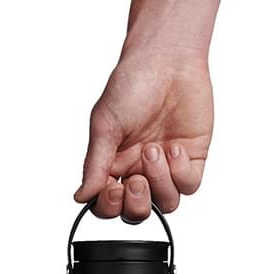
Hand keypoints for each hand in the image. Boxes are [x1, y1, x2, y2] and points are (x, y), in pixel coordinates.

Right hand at [74, 47, 212, 221]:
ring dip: (160, 183)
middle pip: (139, 211)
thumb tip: (80, 197)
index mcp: (113, 163)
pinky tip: (174, 148)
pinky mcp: (192, 159)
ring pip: (166, 203)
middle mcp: (139, 169)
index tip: (111, 189)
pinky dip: (181, 172)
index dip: (109, 206)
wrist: (166, 61)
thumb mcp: (104, 125)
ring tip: (155, 151)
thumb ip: (95, 164)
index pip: (108, 204)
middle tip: (136, 180)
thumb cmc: (131, 85)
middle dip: (137, 203)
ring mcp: (167, 166)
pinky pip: (189, 185)